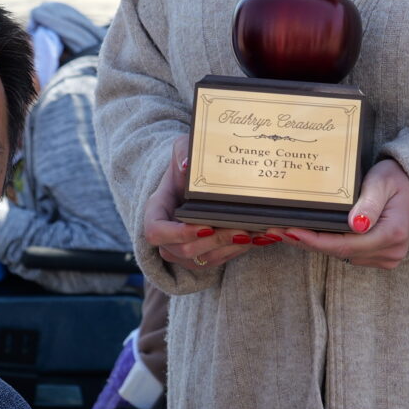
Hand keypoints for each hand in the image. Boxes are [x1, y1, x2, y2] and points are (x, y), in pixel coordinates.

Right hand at [141, 139, 285, 273]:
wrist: (196, 177)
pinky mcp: (200, 255)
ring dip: (227, 250)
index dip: (178, 234)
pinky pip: (216, 261)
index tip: (204, 226)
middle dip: (213, 242)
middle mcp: (165, 235)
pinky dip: (235, 252)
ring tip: (251, 235)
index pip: (155, 232)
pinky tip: (253, 239)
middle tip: (239, 231)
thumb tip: (187, 165)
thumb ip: (182, 151)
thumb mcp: (183, 147)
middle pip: (182, 251)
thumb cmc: (188, 162)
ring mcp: (180, 249)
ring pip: (201, 261)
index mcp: (156, 210)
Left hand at [275, 158, 408, 268]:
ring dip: (318, 244)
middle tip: (277, 230)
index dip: (314, 241)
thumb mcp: (383, 182)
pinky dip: (333, 244)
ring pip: (344, 255)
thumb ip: (369, 202)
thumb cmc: (399, 179)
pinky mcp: (384, 258)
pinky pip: (351, 254)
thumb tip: (356, 225)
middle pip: (340, 252)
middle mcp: (391, 252)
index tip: (289, 231)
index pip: (344, 244)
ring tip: (290, 231)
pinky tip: (314, 233)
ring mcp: (388, 258)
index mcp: (391, 233)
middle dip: (308, 242)